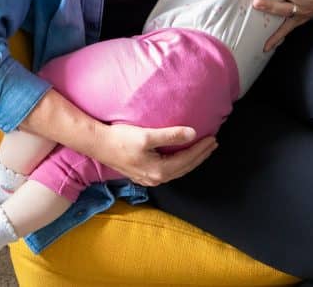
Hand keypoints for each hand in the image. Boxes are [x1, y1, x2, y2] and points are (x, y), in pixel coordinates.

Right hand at [95, 122, 216, 186]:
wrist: (99, 145)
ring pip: (177, 170)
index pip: (187, 159)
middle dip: (200, 156)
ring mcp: (149, 179)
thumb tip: (192, 134)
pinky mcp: (143, 174)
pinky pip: (169, 170)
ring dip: (191, 160)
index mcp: (159, 170)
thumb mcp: (147, 136)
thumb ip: (171, 135)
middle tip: (213, 144)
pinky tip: (181, 156)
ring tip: (202, 150)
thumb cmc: (121, 139)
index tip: (212, 138)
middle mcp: (156, 178)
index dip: (201, 149)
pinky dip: (180, 163)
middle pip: (185, 167)